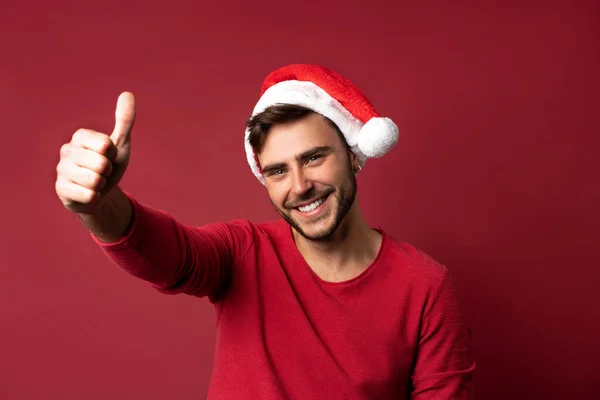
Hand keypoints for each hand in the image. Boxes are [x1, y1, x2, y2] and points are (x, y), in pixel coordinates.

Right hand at [55, 92, 135, 213]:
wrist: (101, 194)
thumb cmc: (109, 166)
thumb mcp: (120, 144)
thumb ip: (124, 120)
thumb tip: (128, 93)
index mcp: (80, 137)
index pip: (105, 145)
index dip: (112, 154)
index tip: (108, 156)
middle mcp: (66, 151)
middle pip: (101, 164)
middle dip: (108, 172)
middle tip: (102, 172)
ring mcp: (61, 171)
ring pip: (95, 181)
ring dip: (101, 185)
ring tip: (95, 182)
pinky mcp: (61, 190)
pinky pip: (89, 196)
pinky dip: (95, 197)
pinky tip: (89, 194)